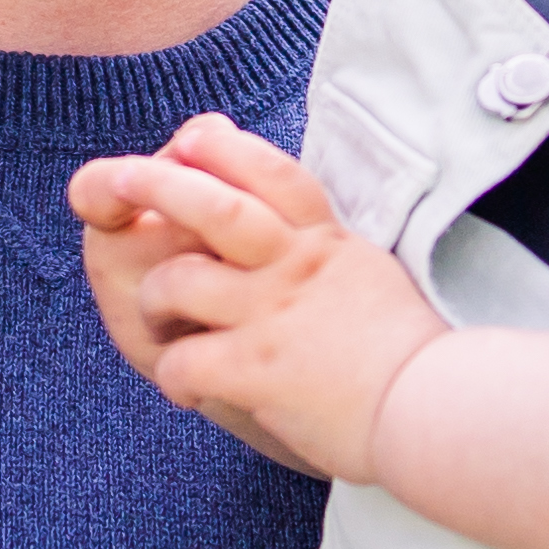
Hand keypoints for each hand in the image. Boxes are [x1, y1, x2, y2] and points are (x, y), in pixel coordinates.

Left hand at [66, 116, 447, 484]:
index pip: (268, 169)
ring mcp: (272, 315)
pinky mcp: (259, 369)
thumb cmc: (401, 352)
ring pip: (176, 281)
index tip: (189, 138)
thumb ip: (319, 248)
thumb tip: (285, 231)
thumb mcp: (365, 272)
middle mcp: (293, 267)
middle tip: (115, 180)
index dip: (221, 147)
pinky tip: (187, 389)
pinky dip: (173, 376)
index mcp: (322, 241)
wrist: (434, 410)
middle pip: (210, 204)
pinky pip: (183, 361)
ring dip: (153, 302)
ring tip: (163, 326)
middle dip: (154, 184)